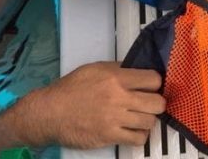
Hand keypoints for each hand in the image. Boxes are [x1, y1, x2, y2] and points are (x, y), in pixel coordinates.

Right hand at [37, 62, 165, 148]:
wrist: (50, 112)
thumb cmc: (69, 89)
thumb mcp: (93, 69)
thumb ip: (117, 69)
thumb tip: (135, 69)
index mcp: (115, 78)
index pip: (153, 79)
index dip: (155, 82)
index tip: (152, 86)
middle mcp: (118, 98)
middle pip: (157, 102)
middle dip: (156, 102)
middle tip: (149, 102)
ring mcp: (115, 119)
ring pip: (150, 122)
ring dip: (147, 119)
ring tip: (139, 116)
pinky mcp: (110, 137)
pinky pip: (138, 139)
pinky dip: (139, 135)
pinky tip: (133, 129)